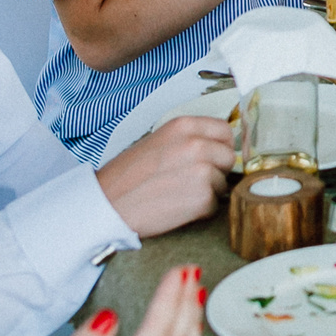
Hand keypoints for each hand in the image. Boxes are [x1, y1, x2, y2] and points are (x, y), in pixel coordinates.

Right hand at [95, 114, 231, 236]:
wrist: (107, 204)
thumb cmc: (127, 176)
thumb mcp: (158, 141)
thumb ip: (189, 140)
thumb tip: (216, 147)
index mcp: (185, 126)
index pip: (225, 131)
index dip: (220, 146)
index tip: (212, 157)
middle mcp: (196, 144)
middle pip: (228, 157)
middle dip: (216, 170)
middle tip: (191, 180)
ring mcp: (202, 171)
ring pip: (223, 182)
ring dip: (208, 191)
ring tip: (179, 194)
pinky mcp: (202, 198)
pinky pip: (215, 204)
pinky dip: (201, 210)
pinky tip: (178, 207)